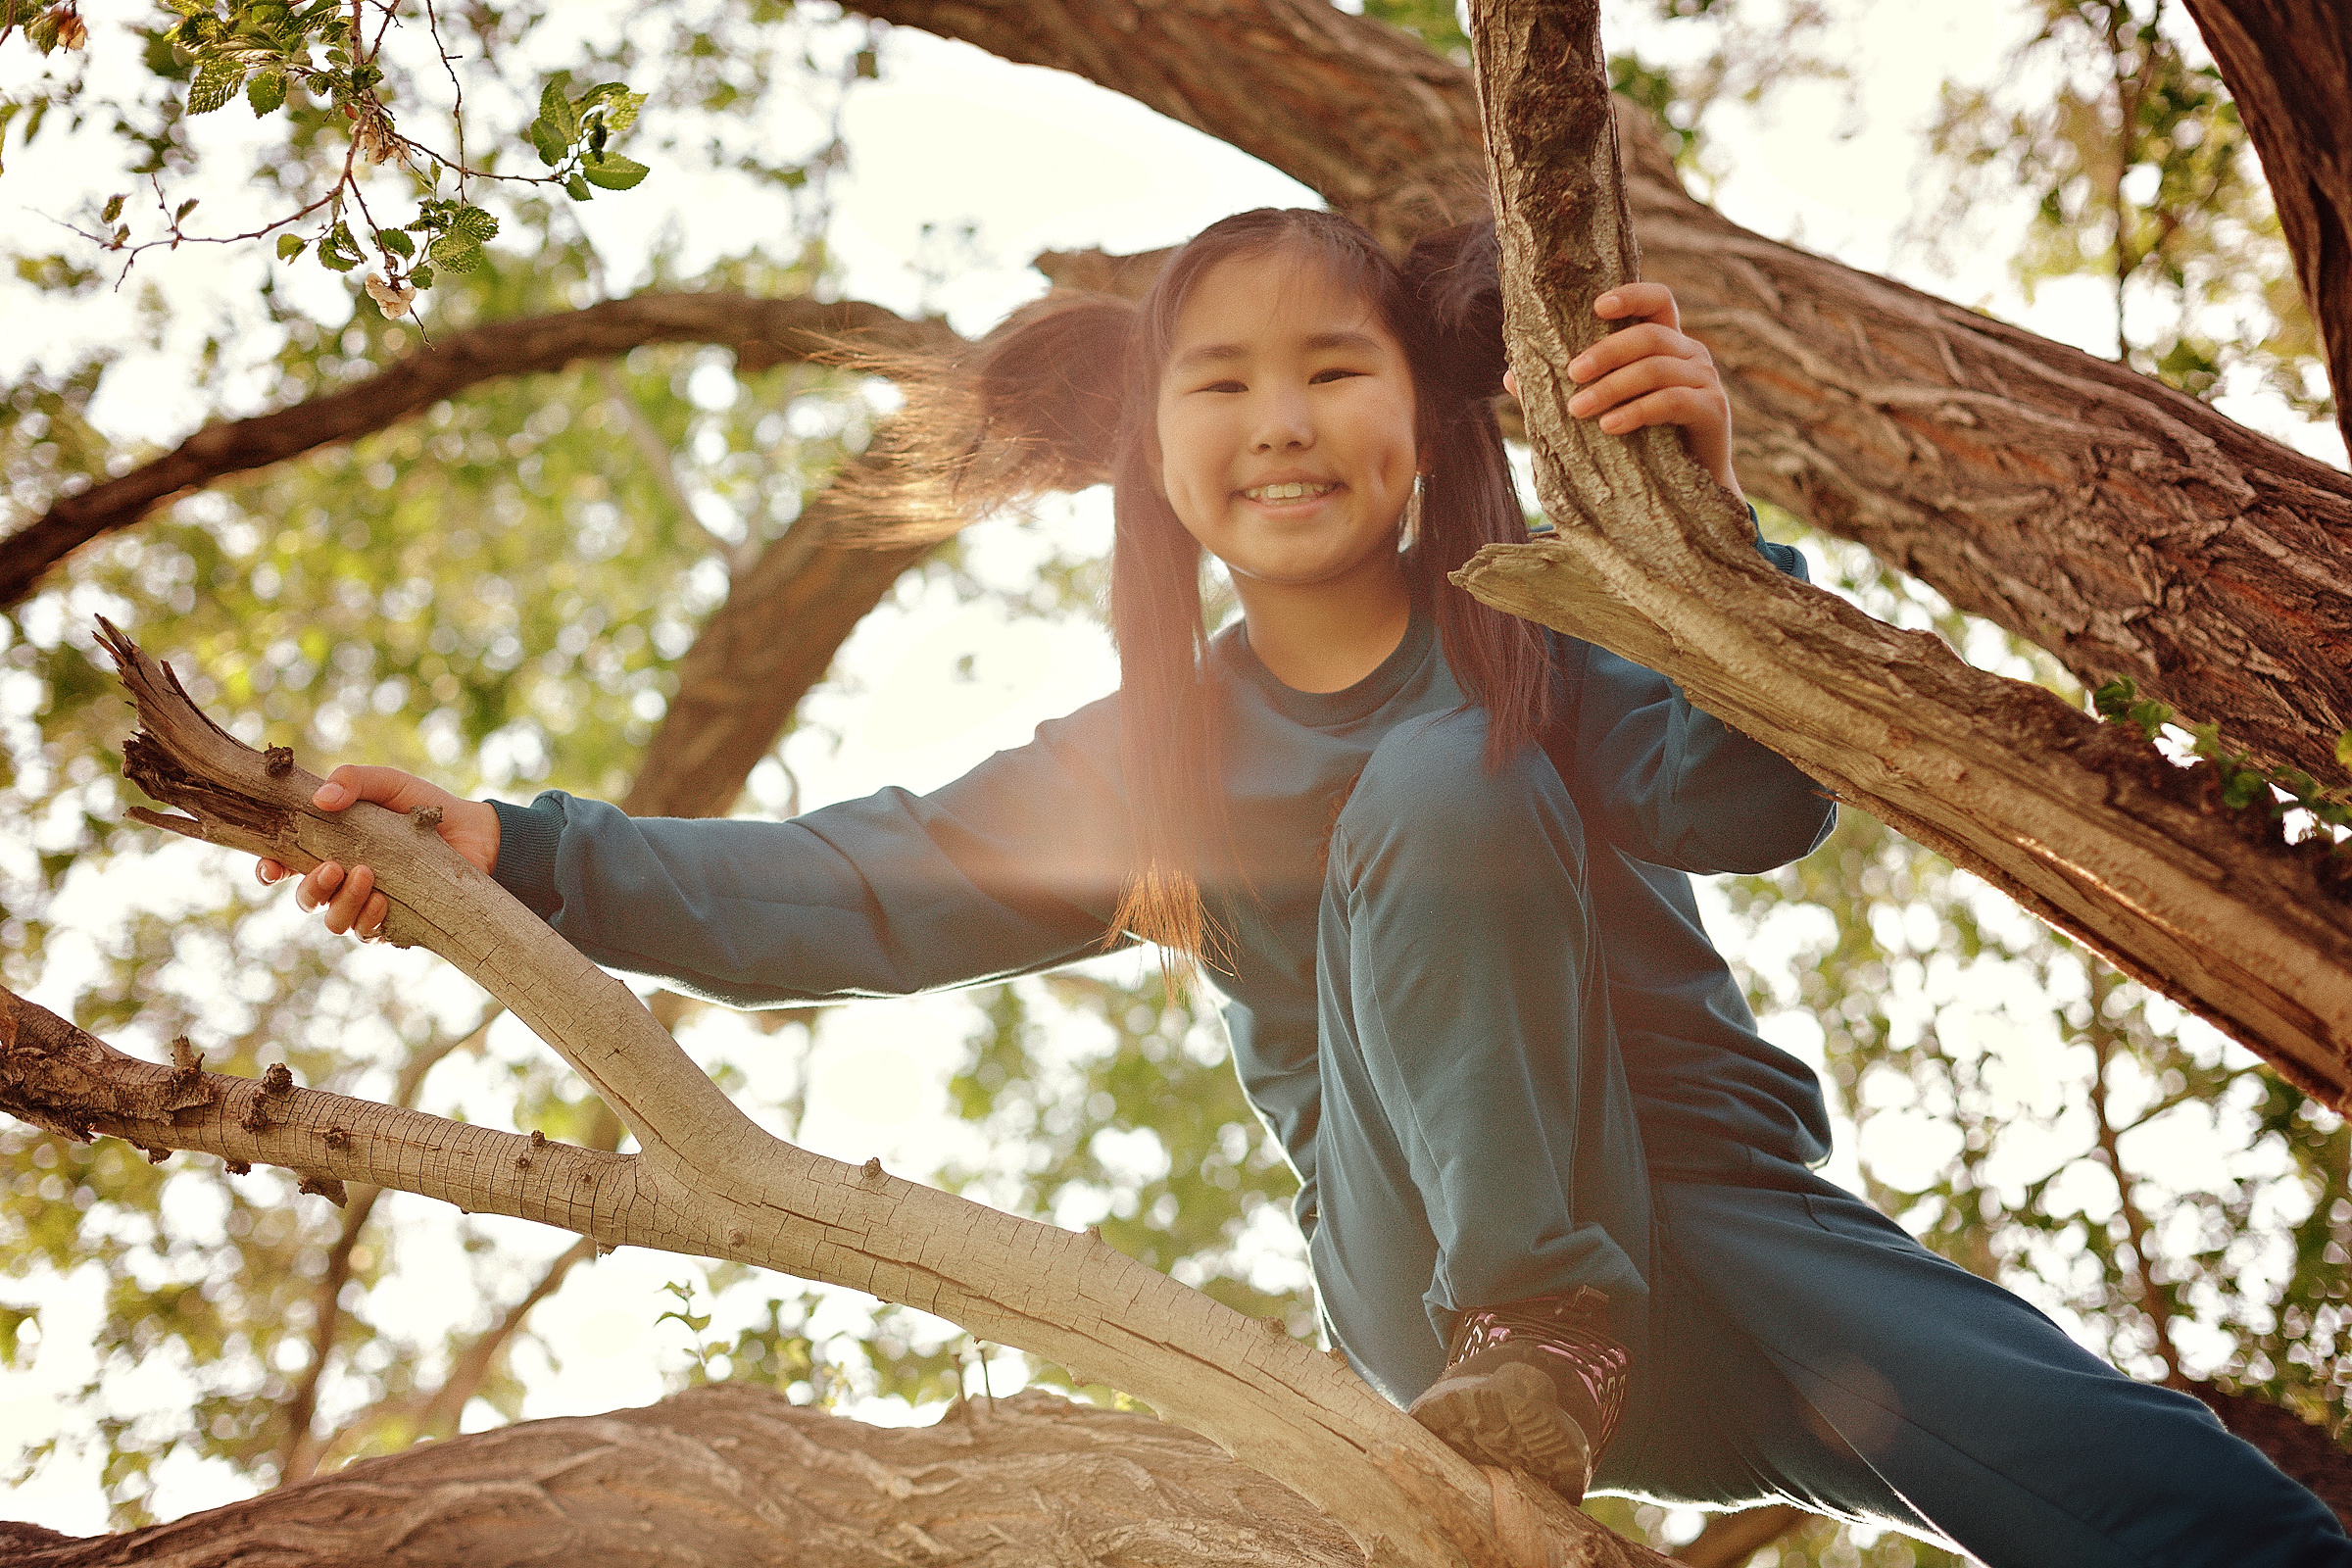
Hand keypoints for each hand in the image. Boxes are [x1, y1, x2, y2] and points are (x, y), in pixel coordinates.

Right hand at [254, 766, 500, 939]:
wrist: (474, 831)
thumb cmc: (423, 807)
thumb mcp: (387, 784)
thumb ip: (352, 781)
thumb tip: (320, 798)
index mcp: (331, 847)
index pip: (286, 865)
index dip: (270, 869)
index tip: (272, 867)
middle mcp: (344, 880)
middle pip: (306, 898)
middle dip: (311, 888)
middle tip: (333, 867)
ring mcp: (368, 904)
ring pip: (334, 920)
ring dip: (342, 901)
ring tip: (367, 874)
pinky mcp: (397, 922)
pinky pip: (369, 932)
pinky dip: (370, 918)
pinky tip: (385, 898)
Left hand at [1504, 282, 1738, 492]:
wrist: (1687, 491)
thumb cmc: (1642, 443)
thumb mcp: (1603, 410)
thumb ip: (1565, 389)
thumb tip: (1510, 375)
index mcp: (1666, 343)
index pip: (1658, 301)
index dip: (1632, 295)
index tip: (1597, 306)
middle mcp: (1691, 354)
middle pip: (1649, 335)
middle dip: (1606, 352)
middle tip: (1571, 374)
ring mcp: (1706, 380)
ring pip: (1656, 368)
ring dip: (1612, 387)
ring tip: (1578, 409)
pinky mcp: (1713, 410)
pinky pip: (1671, 401)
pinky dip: (1636, 412)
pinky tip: (1609, 426)